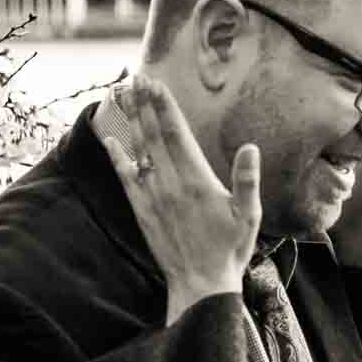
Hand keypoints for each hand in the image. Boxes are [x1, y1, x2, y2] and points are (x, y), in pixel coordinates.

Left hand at [100, 74, 260, 322]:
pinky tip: (111, 138)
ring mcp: (153, 196)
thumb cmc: (229, 249)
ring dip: (130, 121)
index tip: (156, 83)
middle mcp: (170, 183)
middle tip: (135, 77)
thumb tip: (250, 148)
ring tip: (121, 95)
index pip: (177, 133)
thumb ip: (247, 180)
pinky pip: (126, 177)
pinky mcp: (143, 210)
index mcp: (197, 179)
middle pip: (153, 134)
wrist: (200, 284)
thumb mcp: (248, 215)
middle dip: (144, 104)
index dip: (165, 106)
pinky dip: (118, 156)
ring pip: (138, 149)